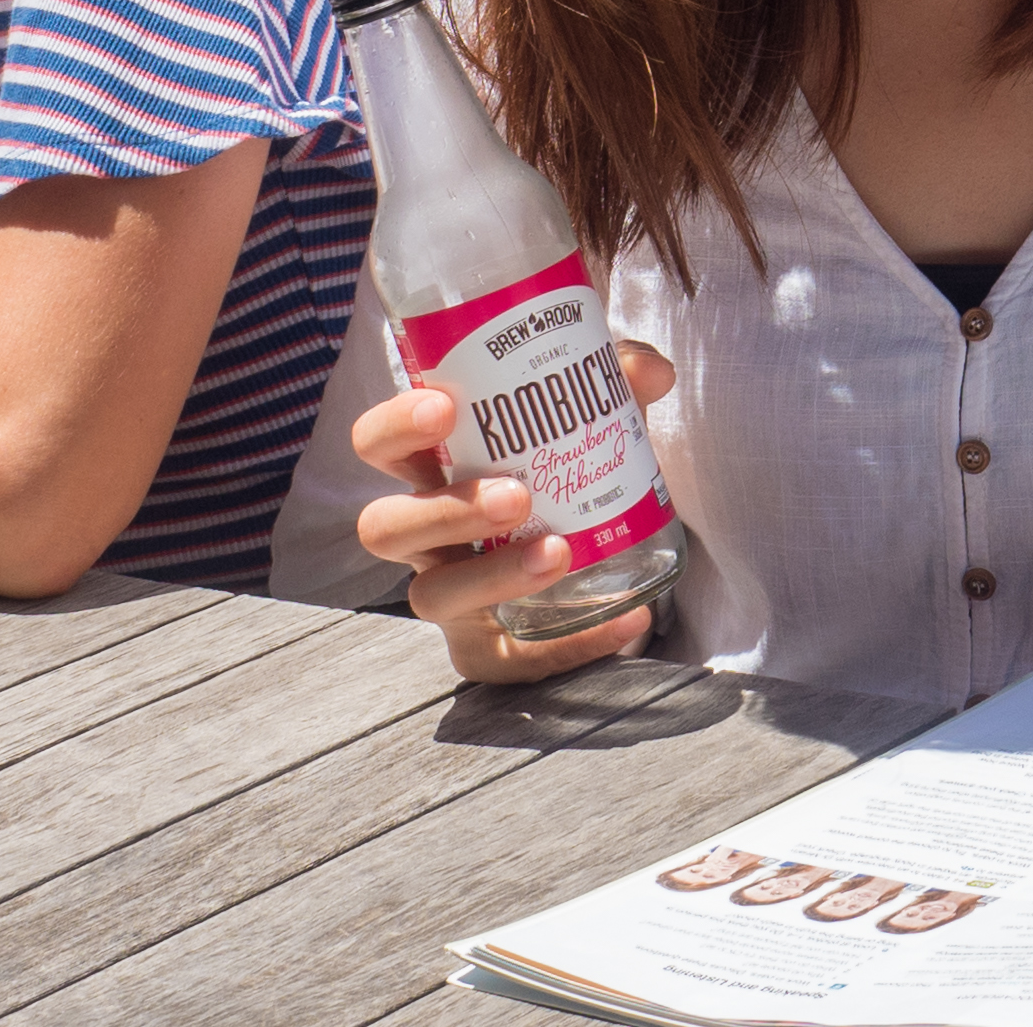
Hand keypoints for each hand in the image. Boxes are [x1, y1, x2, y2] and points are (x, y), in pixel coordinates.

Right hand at [352, 342, 678, 685]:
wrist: (603, 549)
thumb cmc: (568, 464)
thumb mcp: (593, 411)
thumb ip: (617, 380)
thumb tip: (653, 372)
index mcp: (434, 466)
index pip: (379, 443)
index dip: (395, 427)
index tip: (444, 407)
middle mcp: (426, 535)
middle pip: (387, 527)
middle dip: (446, 511)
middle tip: (515, 496)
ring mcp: (450, 593)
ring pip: (431, 596)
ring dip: (491, 576)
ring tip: (557, 552)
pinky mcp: (487, 648)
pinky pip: (506, 660)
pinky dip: (567, 645)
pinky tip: (625, 619)